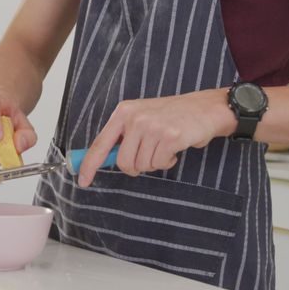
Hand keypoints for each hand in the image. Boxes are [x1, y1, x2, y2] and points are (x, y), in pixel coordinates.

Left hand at [78, 89, 235, 186]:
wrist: (205, 108)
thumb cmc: (173, 116)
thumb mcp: (142, 117)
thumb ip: (124, 136)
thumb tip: (105, 160)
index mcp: (124, 112)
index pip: (100, 143)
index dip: (89, 165)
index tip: (82, 181)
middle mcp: (135, 118)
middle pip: (124, 162)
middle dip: (136, 167)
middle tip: (150, 156)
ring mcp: (153, 126)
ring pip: (142, 165)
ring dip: (155, 162)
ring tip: (165, 146)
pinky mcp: (170, 137)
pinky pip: (160, 164)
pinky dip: (168, 161)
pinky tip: (175, 148)